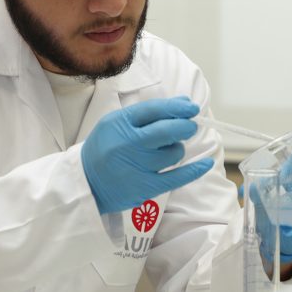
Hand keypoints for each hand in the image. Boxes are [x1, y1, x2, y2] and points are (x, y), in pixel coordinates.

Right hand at [82, 96, 213, 213]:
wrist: (85, 183)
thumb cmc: (106, 148)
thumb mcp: (116, 123)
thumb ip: (148, 113)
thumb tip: (184, 103)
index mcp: (119, 123)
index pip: (154, 110)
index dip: (177, 107)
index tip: (191, 107)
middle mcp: (128, 143)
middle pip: (167, 130)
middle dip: (185, 125)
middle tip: (191, 125)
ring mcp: (137, 166)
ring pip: (173, 153)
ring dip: (177, 149)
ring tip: (167, 150)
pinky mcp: (145, 187)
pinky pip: (177, 177)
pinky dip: (194, 170)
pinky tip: (206, 163)